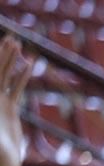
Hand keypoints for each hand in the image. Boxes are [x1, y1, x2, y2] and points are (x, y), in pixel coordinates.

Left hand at [0, 35, 30, 165]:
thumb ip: (1, 118)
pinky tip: (28, 65)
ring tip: (18, 44)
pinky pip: (16, 88)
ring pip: (6, 76)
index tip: (3, 45)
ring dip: (12, 61)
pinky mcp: (9, 110)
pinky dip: (22, 76)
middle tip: (11, 37)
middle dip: (3, 54)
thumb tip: (4, 105)